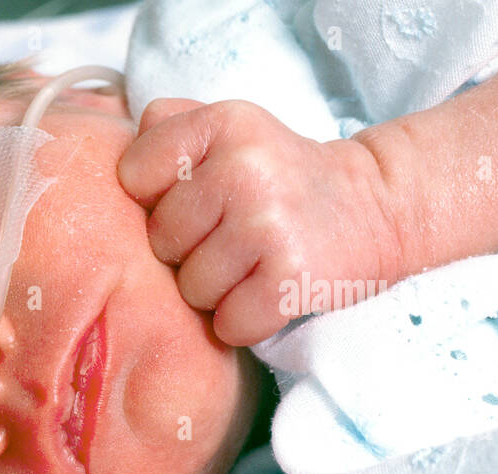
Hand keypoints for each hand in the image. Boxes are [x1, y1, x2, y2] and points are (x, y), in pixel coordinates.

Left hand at [118, 98, 404, 345]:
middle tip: (231, 239)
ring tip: (251, 265)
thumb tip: (121, 146)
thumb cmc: (280, 177)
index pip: (134, 176)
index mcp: (222, 124)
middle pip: (160, 242)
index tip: (197, 200)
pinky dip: (242, 322)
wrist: (376, 207)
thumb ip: (171, 126)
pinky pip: (228, 324)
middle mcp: (244, 168)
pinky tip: (266, 294)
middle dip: (187, 252)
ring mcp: (268, 224)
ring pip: (190, 289)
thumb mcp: (231, 130)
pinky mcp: (290, 278)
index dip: (156, 200)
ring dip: (216, 291)